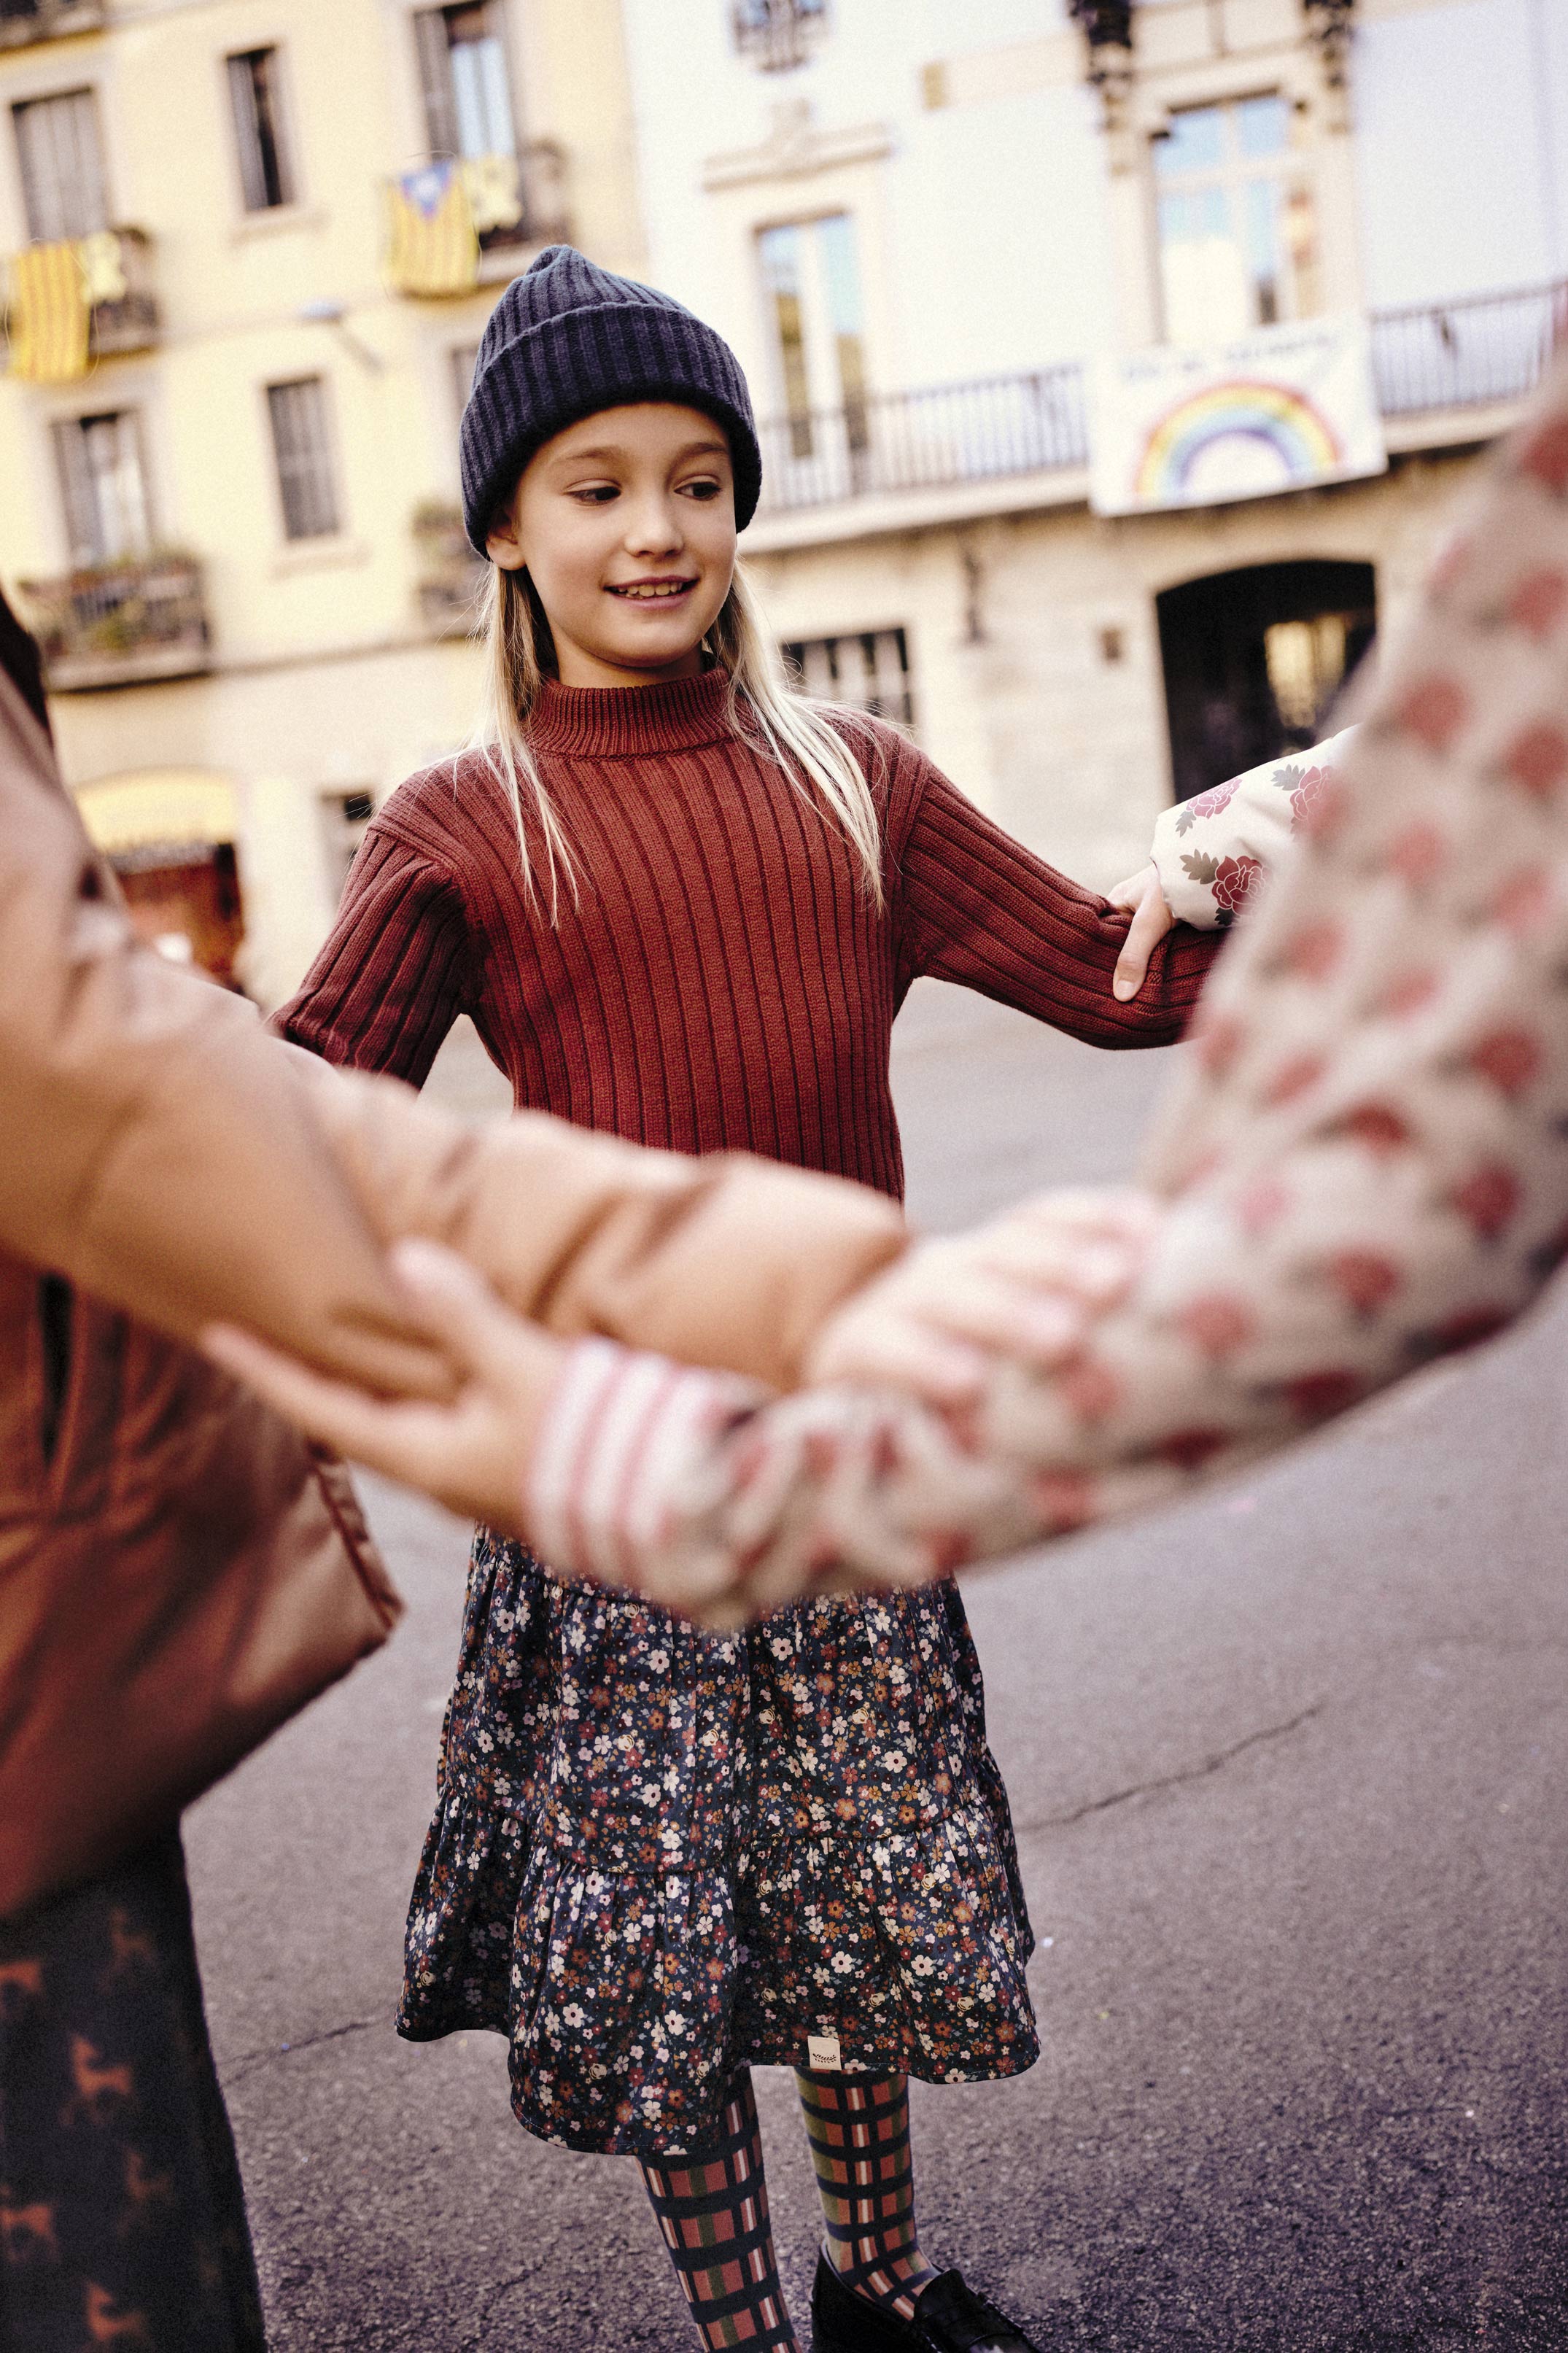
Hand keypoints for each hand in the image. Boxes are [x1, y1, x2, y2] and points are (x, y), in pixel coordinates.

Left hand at [203, 1239, 564, 1531]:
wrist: (665, 1512)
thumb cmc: (588, 1442)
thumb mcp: (522, 1369)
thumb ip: (463, 1316)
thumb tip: (403, 1258)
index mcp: (423, 1456)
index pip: (321, 1410)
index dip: (266, 1371)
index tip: (214, 1335)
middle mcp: (438, 1478)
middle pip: (354, 1421)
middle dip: (313, 1377)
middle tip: (271, 1334)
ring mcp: (476, 1483)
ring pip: (403, 1425)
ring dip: (371, 1387)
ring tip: (347, 1345)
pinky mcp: (514, 1476)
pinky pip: (448, 1428)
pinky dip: (423, 1394)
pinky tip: (437, 1371)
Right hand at [803, 1188, 1157, 1401]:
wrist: (832, 1367)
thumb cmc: (952, 1359)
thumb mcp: (1003, 1325)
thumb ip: (1070, 1313)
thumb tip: (1176, 1310)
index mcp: (989, 1256)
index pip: (1041, 1217)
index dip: (1094, 1216)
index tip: (1151, 1227)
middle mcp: (946, 1266)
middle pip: (1007, 1251)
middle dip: (1066, 1262)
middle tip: (1120, 1282)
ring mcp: (895, 1305)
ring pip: (952, 1296)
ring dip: (1009, 1313)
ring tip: (1063, 1339)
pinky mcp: (847, 1352)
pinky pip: (885, 1352)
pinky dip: (924, 1364)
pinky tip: (967, 1385)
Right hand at [1106, 861, 1173, 1000]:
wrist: (1213, 863)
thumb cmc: (1172, 883)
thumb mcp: (1148, 922)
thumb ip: (1133, 956)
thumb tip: (1121, 996)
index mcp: (1115, 904)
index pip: (1100, 938)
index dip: (1100, 963)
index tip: (1099, 989)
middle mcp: (1132, 911)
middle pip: (1122, 948)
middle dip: (1124, 971)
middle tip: (1121, 1000)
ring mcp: (1154, 918)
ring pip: (1143, 951)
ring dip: (1146, 969)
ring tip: (1139, 998)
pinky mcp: (1174, 924)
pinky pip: (1162, 949)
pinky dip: (1163, 963)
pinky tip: (1162, 981)